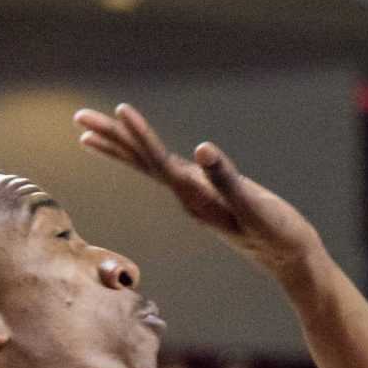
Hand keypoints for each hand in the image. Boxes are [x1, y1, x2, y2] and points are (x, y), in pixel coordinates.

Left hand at [76, 103, 323, 279]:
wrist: (288, 257)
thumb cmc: (276, 233)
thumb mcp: (254, 205)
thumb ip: (226, 178)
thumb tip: (201, 149)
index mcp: (195, 197)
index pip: (157, 161)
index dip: (138, 134)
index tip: (118, 110)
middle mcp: (186, 197)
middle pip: (140, 162)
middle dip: (110, 138)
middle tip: (79, 116)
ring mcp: (193, 197)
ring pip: (148, 166)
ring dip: (120, 146)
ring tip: (88, 133)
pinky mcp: (204, 195)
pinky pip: (165, 170)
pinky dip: (146, 156)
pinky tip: (138, 152)